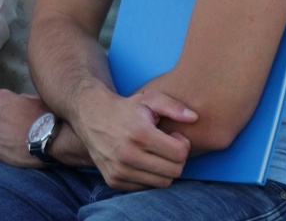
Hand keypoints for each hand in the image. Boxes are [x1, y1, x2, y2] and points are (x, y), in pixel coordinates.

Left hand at [0, 90, 48, 167]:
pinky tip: (12, 152)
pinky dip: (0, 150)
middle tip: (15, 128)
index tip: (16, 113)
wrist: (45, 141)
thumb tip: (19, 101)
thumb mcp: (36, 99)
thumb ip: (22, 98)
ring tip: (13, 142)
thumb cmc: (42, 117)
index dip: (8, 107)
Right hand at [73, 88, 195, 189]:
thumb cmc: (125, 107)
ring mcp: (119, 170)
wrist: (90, 116)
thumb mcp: (149, 98)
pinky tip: (143, 161)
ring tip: (155, 153)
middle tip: (167, 146)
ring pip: (162, 183)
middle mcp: (127, 155)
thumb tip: (195, 117)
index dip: (183, 144)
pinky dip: (149, 177)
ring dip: (164, 169)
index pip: (180, 154)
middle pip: (174, 171)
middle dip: (176, 159)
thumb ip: (174, 106)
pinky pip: (145, 188)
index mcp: (139, 134)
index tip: (174, 136)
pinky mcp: (113, 180)